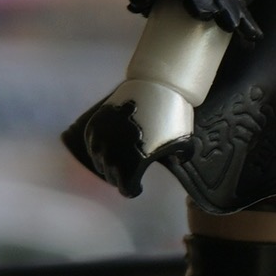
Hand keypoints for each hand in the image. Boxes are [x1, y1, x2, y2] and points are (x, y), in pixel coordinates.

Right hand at [67, 79, 193, 196]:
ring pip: (99, 162)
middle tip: (128, 172)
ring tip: (119, 159)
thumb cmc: (172, 116)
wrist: (157, 86)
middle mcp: (110, 158)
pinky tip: (109, 146)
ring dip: (108, 164)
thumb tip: (177, 162)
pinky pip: (92, 145)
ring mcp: (98, 141)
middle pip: (111, 177)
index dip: (133, 189)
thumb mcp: (183, 142)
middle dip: (120, 177)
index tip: (137, 186)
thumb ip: (181, 157)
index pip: (126, 189)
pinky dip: (99, 148)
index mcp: (130, 168)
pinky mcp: (93, 126)